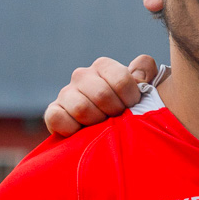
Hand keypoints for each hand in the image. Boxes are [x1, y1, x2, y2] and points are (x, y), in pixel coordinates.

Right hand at [43, 54, 159, 136]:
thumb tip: (137, 76)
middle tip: (117, 119)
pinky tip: (82, 132)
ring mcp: (66, 93)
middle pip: (102, 95)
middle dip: (115, 113)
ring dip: (97, 123)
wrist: (108, 133)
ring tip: (101, 126)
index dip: (131, 99)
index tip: (132, 107)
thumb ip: (145, 70)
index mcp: (103, 66)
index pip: (121, 80)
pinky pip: (58, 118)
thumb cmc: (130, 108)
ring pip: (82, 108)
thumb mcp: (145, 87)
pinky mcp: (53, 112)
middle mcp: (82, 76)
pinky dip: (72, 129)